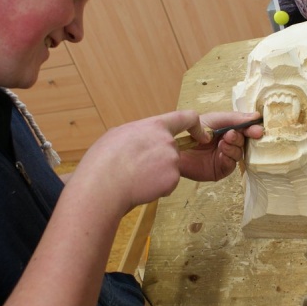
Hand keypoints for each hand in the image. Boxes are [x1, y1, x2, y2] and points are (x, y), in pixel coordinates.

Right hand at [67, 110, 204, 215]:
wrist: (103, 185)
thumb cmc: (104, 160)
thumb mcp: (118, 134)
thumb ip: (136, 134)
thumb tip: (136, 139)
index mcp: (155, 126)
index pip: (185, 117)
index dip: (196, 126)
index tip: (203, 135)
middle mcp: (168, 141)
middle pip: (173, 149)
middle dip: (161, 159)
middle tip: (138, 167)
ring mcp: (172, 161)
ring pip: (170, 168)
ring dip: (157, 174)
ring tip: (135, 177)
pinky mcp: (172, 179)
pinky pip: (168, 183)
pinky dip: (157, 188)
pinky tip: (141, 186)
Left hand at [179, 111, 262, 181]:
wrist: (176, 147)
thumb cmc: (192, 131)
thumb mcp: (214, 120)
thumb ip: (234, 118)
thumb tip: (256, 117)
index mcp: (229, 130)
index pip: (246, 130)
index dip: (252, 129)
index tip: (257, 130)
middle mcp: (229, 144)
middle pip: (244, 142)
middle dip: (240, 138)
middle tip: (231, 135)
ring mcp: (225, 157)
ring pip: (239, 153)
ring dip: (233, 147)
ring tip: (222, 143)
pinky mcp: (219, 170)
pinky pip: (231, 165)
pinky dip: (228, 158)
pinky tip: (221, 153)